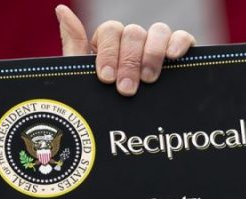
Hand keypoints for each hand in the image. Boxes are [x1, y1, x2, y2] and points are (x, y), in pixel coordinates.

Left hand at [55, 4, 194, 95]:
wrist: (128, 138)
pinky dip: (179, 42)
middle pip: (134, 32)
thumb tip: (61, 9)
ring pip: (158, 31)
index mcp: (109, 45)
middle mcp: (134, 43)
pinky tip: (173, 57)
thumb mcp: (83, 78)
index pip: (110, 31)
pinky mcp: (180, 56)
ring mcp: (158, 48)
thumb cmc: (104, 106)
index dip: (109, 52)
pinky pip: (184, 38)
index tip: (106, 78)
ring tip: (149, 79)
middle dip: (129, 62)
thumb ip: (73, 44)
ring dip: (152, 54)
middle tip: (126, 89)